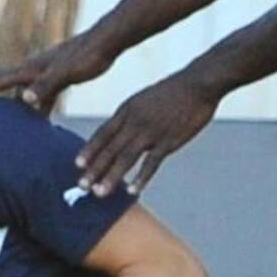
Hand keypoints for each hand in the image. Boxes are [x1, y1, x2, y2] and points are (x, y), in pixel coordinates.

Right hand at [0, 31, 113, 114]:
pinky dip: (35, 107)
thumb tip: (24, 100)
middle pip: (3, 84)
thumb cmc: (87, 55)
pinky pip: (40, 94)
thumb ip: (46, 86)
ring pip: (21, 91)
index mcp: (31, 69)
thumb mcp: (66, 73)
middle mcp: (34, 69)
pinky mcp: (59, 76)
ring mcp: (46, 72)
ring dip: (10, 104)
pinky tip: (39, 120)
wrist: (107, 41)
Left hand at [75, 72, 218, 195]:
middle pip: (110, 149)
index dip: (90, 150)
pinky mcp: (169, 140)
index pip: (103, 133)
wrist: (198, 83)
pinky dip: (141, 178)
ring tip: (100, 193)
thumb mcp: (144, 98)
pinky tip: (132, 191)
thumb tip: (121, 130)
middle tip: (82, 186)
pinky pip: (152, 163)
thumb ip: (132, 115)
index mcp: (127, 110)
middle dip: (94, 169)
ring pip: (126, 158)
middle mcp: (135, 121)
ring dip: (112, 177)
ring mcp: (151, 131)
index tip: (77, 165)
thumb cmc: (173, 91)